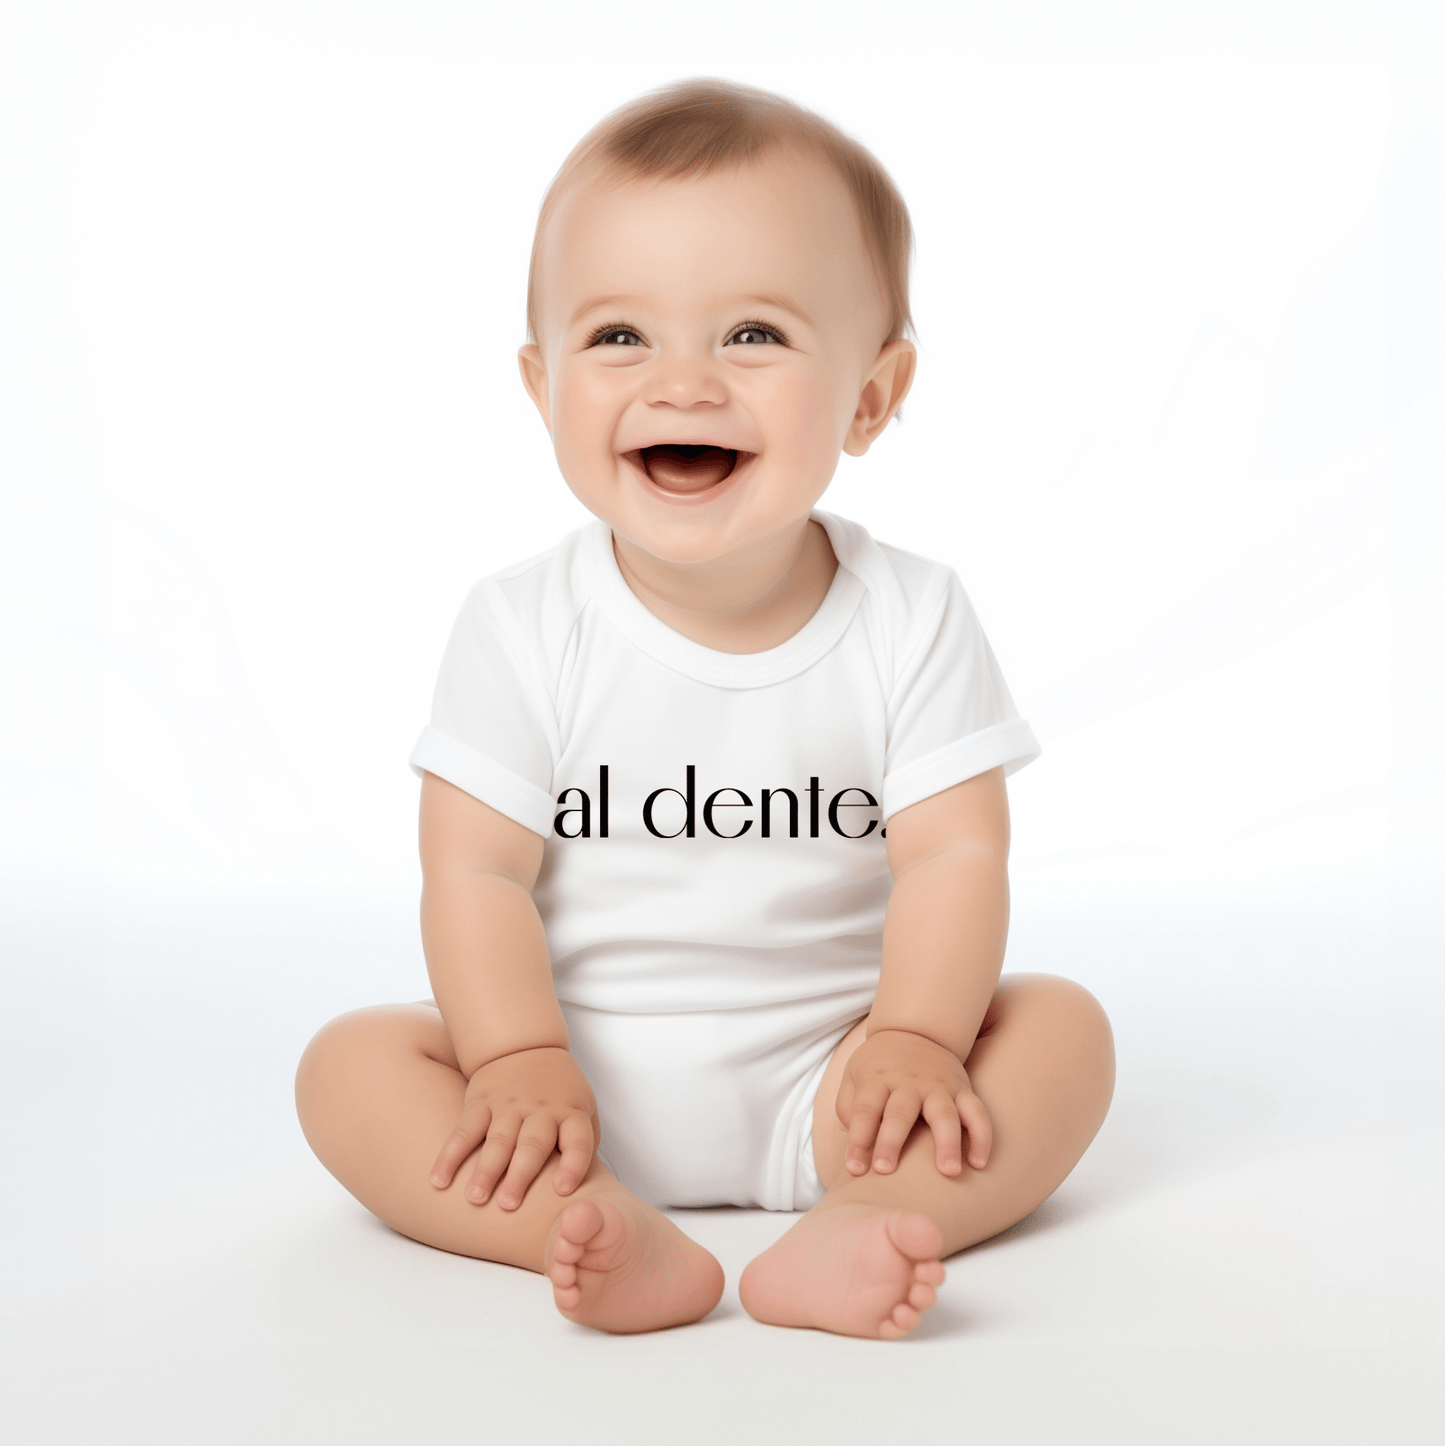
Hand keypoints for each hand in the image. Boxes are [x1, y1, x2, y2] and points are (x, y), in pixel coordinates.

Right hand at [428, 1046, 599, 1209]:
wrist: (524, 1046)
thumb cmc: (558, 1091)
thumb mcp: (583, 1108)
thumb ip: (584, 1146)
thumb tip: (583, 1190)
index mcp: (570, 1113)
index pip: (577, 1140)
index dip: (572, 1165)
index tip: (563, 1190)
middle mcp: (540, 1110)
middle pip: (532, 1145)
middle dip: (520, 1176)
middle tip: (508, 1205)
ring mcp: (509, 1106)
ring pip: (497, 1141)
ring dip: (485, 1171)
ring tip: (475, 1198)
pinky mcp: (480, 1103)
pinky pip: (464, 1131)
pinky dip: (450, 1156)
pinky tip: (440, 1180)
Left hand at [835, 1028, 992, 1177]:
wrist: (914, 1031)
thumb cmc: (879, 1067)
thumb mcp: (853, 1076)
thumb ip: (849, 1109)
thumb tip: (857, 1145)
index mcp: (877, 1078)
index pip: (864, 1109)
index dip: (858, 1138)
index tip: (855, 1169)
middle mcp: (908, 1082)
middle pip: (899, 1112)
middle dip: (891, 1142)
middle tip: (885, 1171)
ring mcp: (938, 1086)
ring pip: (944, 1114)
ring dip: (947, 1143)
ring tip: (949, 1173)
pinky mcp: (962, 1090)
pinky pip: (977, 1113)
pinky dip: (982, 1137)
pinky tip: (979, 1163)